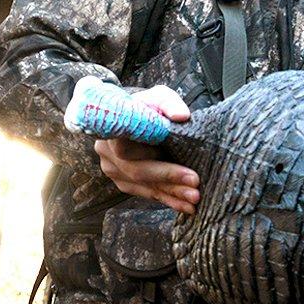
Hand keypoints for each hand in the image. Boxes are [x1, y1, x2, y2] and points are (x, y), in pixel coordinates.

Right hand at [94, 85, 199, 215]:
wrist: (136, 116)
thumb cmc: (149, 106)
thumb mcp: (159, 97)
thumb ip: (170, 103)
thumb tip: (181, 116)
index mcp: (113, 127)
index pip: (133, 151)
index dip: (162, 167)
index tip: (191, 176)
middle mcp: (106, 149)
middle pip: (138, 172)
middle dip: (171, 182)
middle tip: (196, 190)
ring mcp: (111, 167)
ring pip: (142, 186)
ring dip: (170, 195)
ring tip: (194, 201)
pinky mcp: (121, 180)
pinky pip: (144, 192)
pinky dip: (166, 199)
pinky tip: (184, 206)